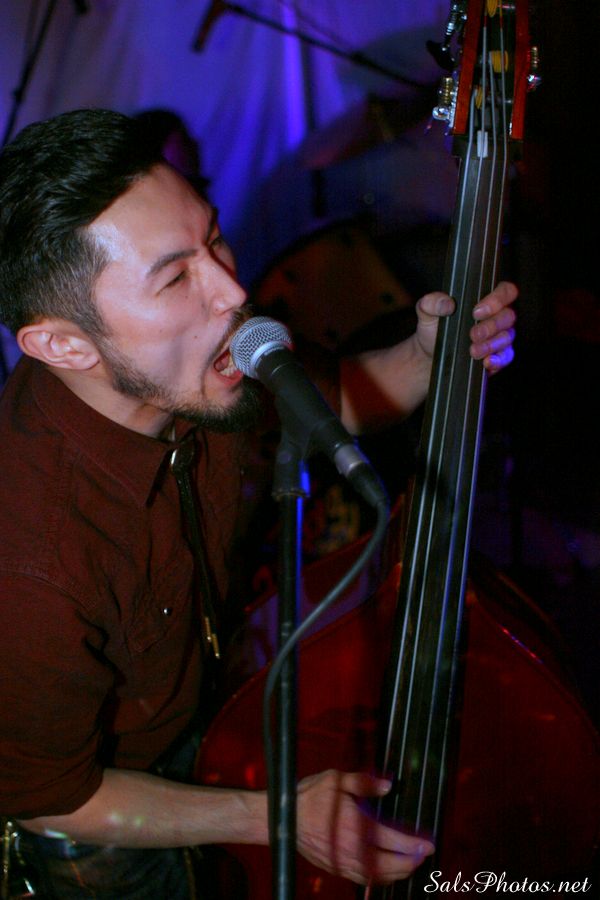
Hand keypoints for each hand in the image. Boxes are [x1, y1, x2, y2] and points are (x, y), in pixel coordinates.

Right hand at [296, 769, 433, 884]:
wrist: (281, 819)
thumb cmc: (308, 796)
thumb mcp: (336, 779)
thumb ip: (364, 782)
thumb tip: (388, 786)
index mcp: (356, 827)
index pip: (394, 842)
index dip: (415, 845)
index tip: (429, 845)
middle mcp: (352, 850)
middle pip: (390, 866)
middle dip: (411, 863)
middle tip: (423, 856)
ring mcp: (343, 862)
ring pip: (378, 877)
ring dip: (397, 874)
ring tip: (409, 866)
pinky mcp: (335, 868)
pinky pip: (363, 879)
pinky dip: (379, 879)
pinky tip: (384, 872)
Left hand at [415, 281, 516, 373]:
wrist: (430, 355)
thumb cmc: (434, 328)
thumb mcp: (427, 312)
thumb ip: (431, 302)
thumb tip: (447, 304)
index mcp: (484, 299)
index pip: (505, 291)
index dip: (497, 299)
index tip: (477, 311)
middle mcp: (496, 316)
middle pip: (508, 316)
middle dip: (491, 326)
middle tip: (473, 334)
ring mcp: (500, 336)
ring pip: (507, 336)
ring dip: (491, 344)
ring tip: (473, 351)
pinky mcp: (499, 356)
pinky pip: (507, 357)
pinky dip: (498, 360)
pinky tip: (486, 362)